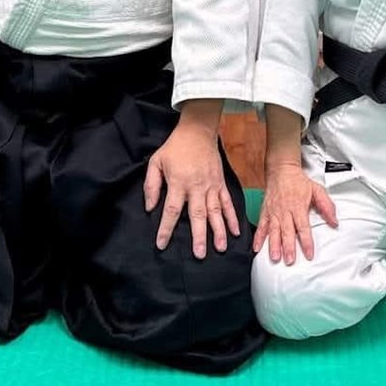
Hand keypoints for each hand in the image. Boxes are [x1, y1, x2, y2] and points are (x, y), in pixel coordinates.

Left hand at [144, 105, 238, 258]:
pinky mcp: (220, 183)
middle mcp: (196, 186)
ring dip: (219, 230)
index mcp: (179, 182)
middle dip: (199, 236)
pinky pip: (227, 202)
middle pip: (198, 214)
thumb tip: (150, 207)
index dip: (166, 228)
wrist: (198, 131)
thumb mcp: (156, 162)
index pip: (172, 210)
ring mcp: (211, 185)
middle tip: (200, 254)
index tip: (162, 244)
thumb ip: (151, 185)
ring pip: (216, 211)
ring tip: (221, 247)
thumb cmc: (175, 147)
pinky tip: (235, 231)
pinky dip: (232, 217)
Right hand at [253, 163, 336, 264]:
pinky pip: (261, 225)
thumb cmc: (299, 181)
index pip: (303, 227)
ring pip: (273, 230)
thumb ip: (326, 206)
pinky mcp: (265, 211)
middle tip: (289, 260)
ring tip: (274, 257)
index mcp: (298, 206)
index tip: (309, 254)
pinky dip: (258, 237)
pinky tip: (257, 247)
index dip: (307, 242)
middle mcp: (285, 211)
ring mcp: (274, 212)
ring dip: (273, 245)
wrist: (281, 169)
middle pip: (287, 231)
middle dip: (288, 247)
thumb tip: (334, 221)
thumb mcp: (317, 190)